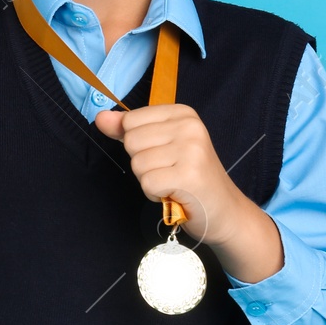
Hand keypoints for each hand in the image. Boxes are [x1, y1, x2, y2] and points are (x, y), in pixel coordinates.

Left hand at [95, 104, 283, 282]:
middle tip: (169, 171)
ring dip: (150, 180)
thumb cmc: (190, 177)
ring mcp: (191, 150)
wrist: (225, 211)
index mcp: (183, 113)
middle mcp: (189, 126)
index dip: (138, 143)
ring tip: (173, 182)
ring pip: (137, 163)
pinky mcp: (189, 175)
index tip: (162, 154)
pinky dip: (155, 194)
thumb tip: (100, 118)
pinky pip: (147, 183)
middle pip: (131, 141)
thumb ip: (128, 130)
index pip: (131, 120)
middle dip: (142, 163)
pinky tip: (175, 193)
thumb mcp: (160, 145)